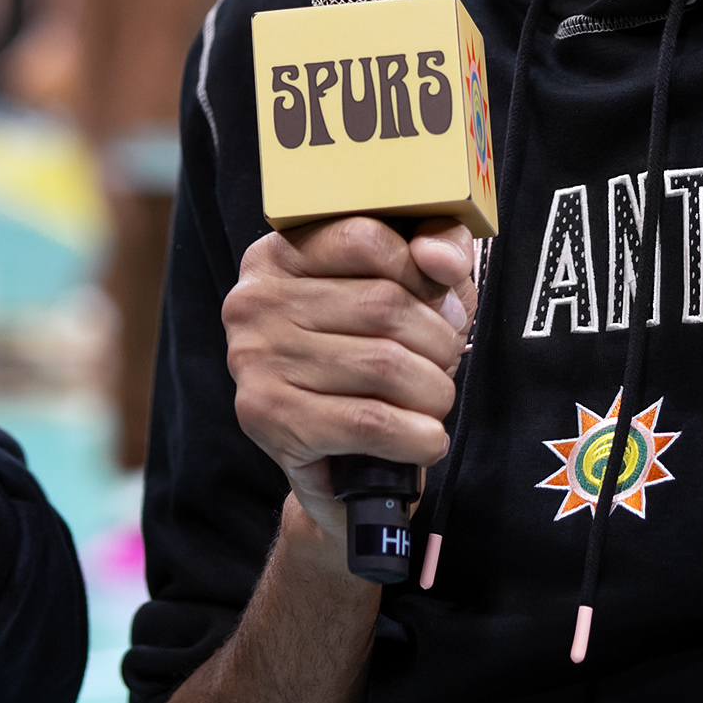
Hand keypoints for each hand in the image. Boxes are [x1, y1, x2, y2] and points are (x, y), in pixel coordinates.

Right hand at [221, 216, 477, 556]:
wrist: (333, 464)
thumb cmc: (372, 358)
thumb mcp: (410, 288)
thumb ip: (437, 248)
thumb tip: (441, 257)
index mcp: (278, 256)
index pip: (364, 239)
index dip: (422, 272)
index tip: (442, 302)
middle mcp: (255, 301)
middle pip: (382, 303)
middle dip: (439, 340)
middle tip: (447, 360)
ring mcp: (255, 360)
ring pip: (384, 364)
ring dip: (434, 390)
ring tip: (435, 399)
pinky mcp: (269, 418)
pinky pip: (370, 422)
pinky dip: (418, 435)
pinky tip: (425, 437)